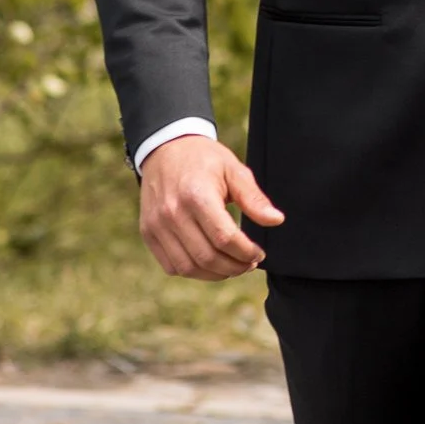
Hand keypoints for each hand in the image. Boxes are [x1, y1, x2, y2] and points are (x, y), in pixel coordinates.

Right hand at [136, 134, 284, 278]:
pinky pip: (172, 266)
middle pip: (207, 257)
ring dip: (215, 274)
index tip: (259, 253)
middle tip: (249, 263)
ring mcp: (157, 225)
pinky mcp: (148, 233)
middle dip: (235, 267)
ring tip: (232, 266)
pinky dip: (193, 271)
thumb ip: (253, 198)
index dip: (246, 252)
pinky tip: (209, 263)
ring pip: (189, 267)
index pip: (225, 238)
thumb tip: (276, 220)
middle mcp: (172, 213)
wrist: (165, 149)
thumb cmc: (204, 159)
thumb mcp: (233, 169)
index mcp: (197, 195)